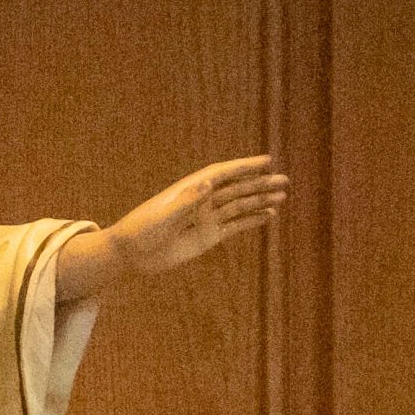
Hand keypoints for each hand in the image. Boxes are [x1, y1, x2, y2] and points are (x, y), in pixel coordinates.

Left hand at [60, 155, 287, 299]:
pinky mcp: (207, 237)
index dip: (244, 166)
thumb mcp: (162, 216)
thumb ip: (186, 202)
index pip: (222, 173)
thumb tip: (208, 184)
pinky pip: (234, 226)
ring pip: (239, 206)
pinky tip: (268, 216)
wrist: (131, 253)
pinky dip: (251, 220)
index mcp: (190, 189)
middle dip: (259, 183)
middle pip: (236, 189)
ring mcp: (206, 218)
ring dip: (259, 201)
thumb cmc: (141, 230)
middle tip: (284, 180)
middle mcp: (202, 200)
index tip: (266, 160)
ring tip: (282, 197)